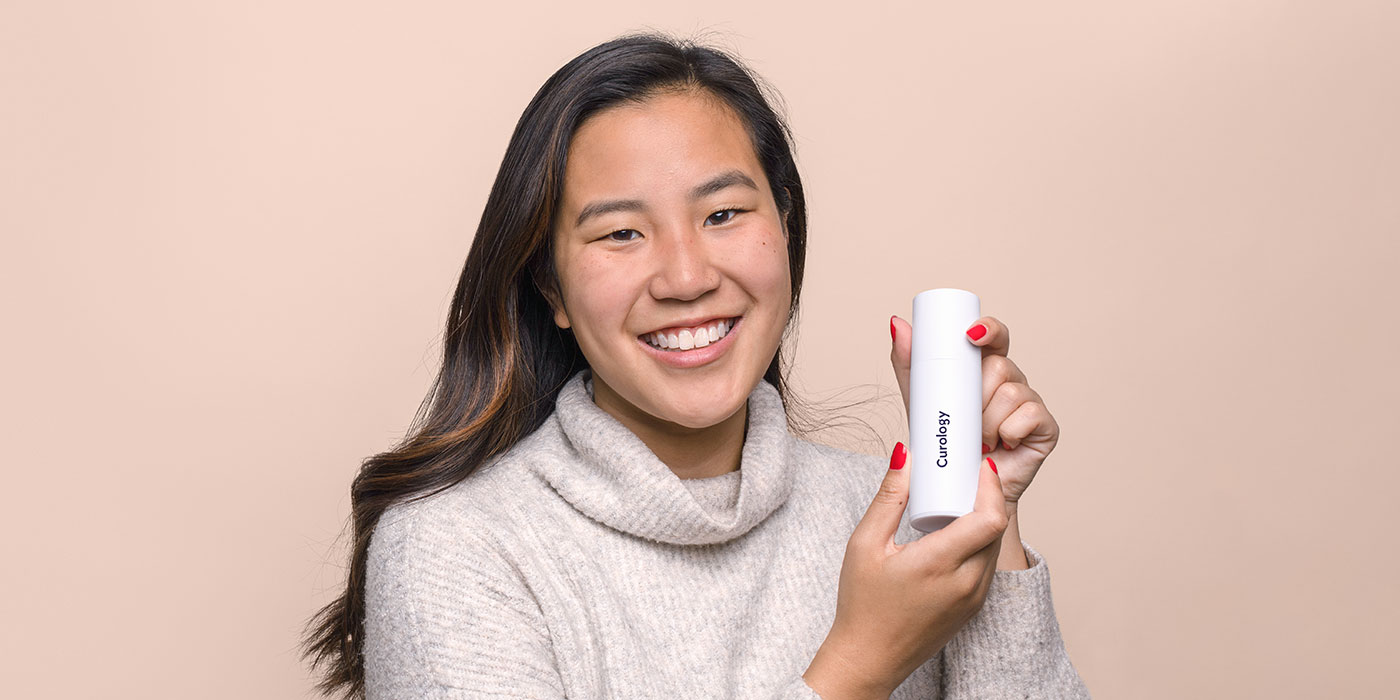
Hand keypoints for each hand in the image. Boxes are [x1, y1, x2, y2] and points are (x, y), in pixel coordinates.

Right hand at [806, 450, 1007, 697]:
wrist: (870, 658)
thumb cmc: (862, 606)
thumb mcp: (864, 545)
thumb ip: (889, 498)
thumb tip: (904, 457)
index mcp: (940, 565)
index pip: (990, 519)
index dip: (991, 487)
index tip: (981, 466)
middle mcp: (966, 584)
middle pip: (998, 528)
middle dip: (987, 496)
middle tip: (966, 475)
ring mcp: (974, 598)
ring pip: (995, 546)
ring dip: (985, 519)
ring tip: (958, 501)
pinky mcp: (974, 607)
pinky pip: (988, 565)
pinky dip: (979, 542)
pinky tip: (955, 532)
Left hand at [889, 315, 1059, 506]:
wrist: (960, 491)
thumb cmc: (945, 444)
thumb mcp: (920, 400)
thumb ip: (909, 363)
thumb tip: (897, 324)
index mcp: (984, 370)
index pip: (994, 336)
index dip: (988, 329)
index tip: (970, 334)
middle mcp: (1010, 382)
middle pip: (999, 365)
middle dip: (976, 392)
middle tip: (964, 417)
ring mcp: (1029, 404)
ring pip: (1010, 392)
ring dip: (987, 420)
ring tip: (978, 439)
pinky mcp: (1045, 428)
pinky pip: (1029, 415)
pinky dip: (1009, 431)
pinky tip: (1001, 444)